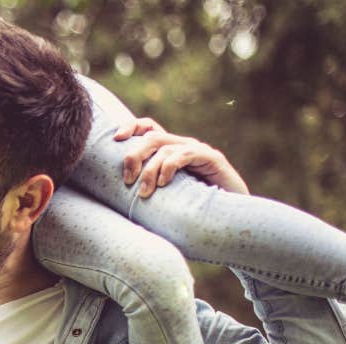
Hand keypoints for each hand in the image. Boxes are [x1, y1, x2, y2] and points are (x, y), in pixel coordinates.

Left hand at [115, 117, 249, 196]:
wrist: (230, 213)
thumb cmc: (191, 206)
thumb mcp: (162, 194)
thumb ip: (145, 186)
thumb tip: (116, 191)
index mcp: (169, 149)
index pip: (148, 127)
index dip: (131, 127)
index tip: (116, 140)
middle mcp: (182, 145)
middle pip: (151, 137)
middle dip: (134, 156)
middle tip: (127, 180)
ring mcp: (197, 150)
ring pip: (165, 148)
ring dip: (150, 170)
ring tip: (144, 192)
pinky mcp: (211, 158)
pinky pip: (185, 154)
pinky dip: (170, 167)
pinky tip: (163, 183)